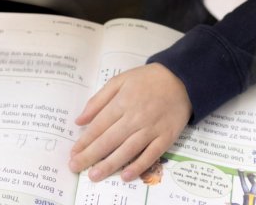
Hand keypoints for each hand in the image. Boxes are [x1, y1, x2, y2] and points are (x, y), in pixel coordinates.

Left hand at [68, 63, 191, 182]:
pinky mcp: (166, 137)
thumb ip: (98, 100)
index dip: (84, 141)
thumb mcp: (120, 80)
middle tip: (75, 167)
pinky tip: (126, 176)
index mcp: (123, 101)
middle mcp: (136, 117)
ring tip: (94, 175)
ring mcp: (152, 128)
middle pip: (109, 140)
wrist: (182, 79)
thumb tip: (79, 120)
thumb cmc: (147, 79)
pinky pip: (151, 155)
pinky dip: (139, 166)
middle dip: (90, 156)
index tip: (73, 153)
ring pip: (128, 150)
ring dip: (110, 164)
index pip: (99, 126)